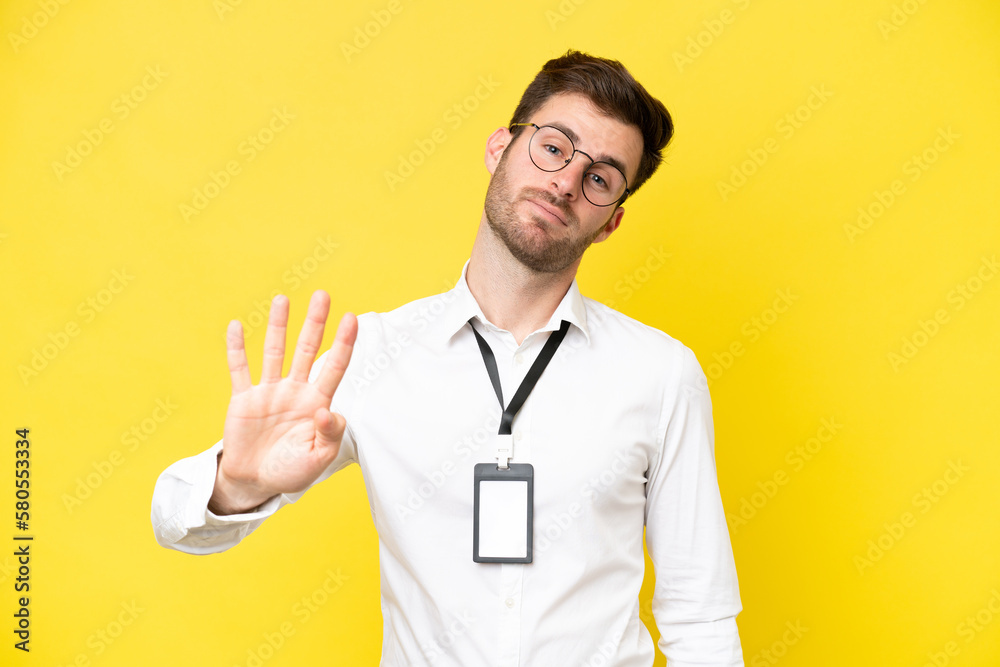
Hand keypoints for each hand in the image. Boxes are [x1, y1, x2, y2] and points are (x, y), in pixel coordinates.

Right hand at [209, 291, 356, 514]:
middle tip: (323, 295)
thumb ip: (329, 435)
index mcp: (317, 402)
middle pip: (307, 350)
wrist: (256, 482)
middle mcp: (295, 390)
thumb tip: (327, 411)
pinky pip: (239, 369)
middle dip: (315, 323)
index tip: (352, 318)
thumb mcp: (318, 458)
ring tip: (283, 299)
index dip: (344, 343)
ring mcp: (269, 392)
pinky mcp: (244, 399)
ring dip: (278, 326)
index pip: (334, 367)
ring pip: (275, 352)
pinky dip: (236, 349)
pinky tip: (236, 326)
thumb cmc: (292, 471)